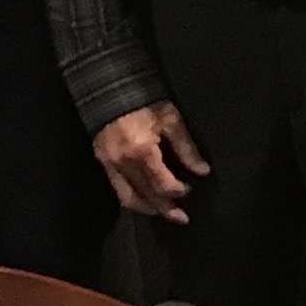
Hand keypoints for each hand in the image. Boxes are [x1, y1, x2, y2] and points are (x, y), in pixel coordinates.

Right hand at [93, 101, 210, 221]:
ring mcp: (109, 164)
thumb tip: (202, 170)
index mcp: (142, 152)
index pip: (163, 184)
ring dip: (148, 209)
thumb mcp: (170, 119)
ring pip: (129, 198)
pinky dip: (132, 199)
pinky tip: (144, 201)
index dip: (178, 190)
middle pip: (147, 195)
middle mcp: (123, 163)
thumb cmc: (144, 100)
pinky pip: (117, 188)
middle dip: (166, 209)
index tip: (189, 189)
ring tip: (163, 214)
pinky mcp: (102, 161)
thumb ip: (186, 148)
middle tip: (182, 218)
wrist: (110, 86)